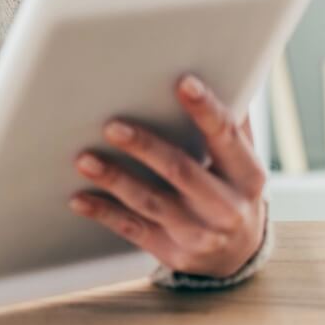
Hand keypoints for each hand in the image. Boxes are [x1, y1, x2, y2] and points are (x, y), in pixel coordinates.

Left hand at [69, 72, 267, 277]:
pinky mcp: (171, 251)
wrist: (237, 256)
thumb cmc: (230, 188)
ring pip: (151, 203)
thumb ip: (230, 123)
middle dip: (145, 147)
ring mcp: (198, 233)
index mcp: (247, 175)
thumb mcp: (240, 160)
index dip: (205, 109)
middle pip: (182, 172)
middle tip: (111, 126)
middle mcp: (226, 207)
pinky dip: (103, 213)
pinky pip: (132, 230)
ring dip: (115, 180)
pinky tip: (78, 198)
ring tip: (84, 159)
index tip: (183, 83)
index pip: (225, 137)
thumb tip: (223, 68)